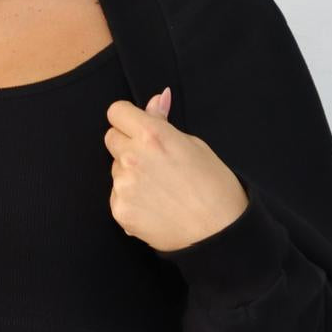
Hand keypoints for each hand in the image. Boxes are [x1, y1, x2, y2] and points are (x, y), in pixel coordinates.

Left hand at [104, 87, 249, 252]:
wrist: (220, 234)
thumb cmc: (216, 188)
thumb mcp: (195, 145)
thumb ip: (164, 122)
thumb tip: (157, 97)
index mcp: (153, 135)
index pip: (116, 111)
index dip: (129, 118)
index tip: (139, 127)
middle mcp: (132, 157)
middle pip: (111, 138)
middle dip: (127, 143)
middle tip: (154, 160)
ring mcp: (123, 186)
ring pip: (115, 169)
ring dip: (130, 173)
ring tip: (160, 188)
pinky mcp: (120, 211)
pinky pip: (117, 196)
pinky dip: (131, 199)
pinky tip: (155, 206)